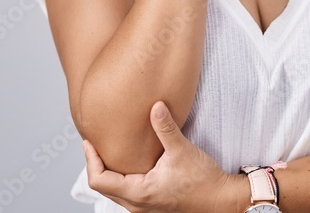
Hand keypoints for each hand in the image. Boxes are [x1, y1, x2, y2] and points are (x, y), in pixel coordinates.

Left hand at [82, 99, 244, 212]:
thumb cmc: (203, 181)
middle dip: (96, 165)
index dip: (90, 160)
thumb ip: (165, 128)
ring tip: (108, 151)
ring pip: (114, 192)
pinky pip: (126, 194)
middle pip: (103, 187)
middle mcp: (138, 205)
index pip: (100, 180)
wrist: (221, 200)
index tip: (89, 142)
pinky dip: (120, 179)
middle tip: (94, 144)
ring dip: (108, 173)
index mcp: (140, 193)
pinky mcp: (151, 206)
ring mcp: (144, 209)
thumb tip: (155, 106)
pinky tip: (129, 164)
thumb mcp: (182, 150)